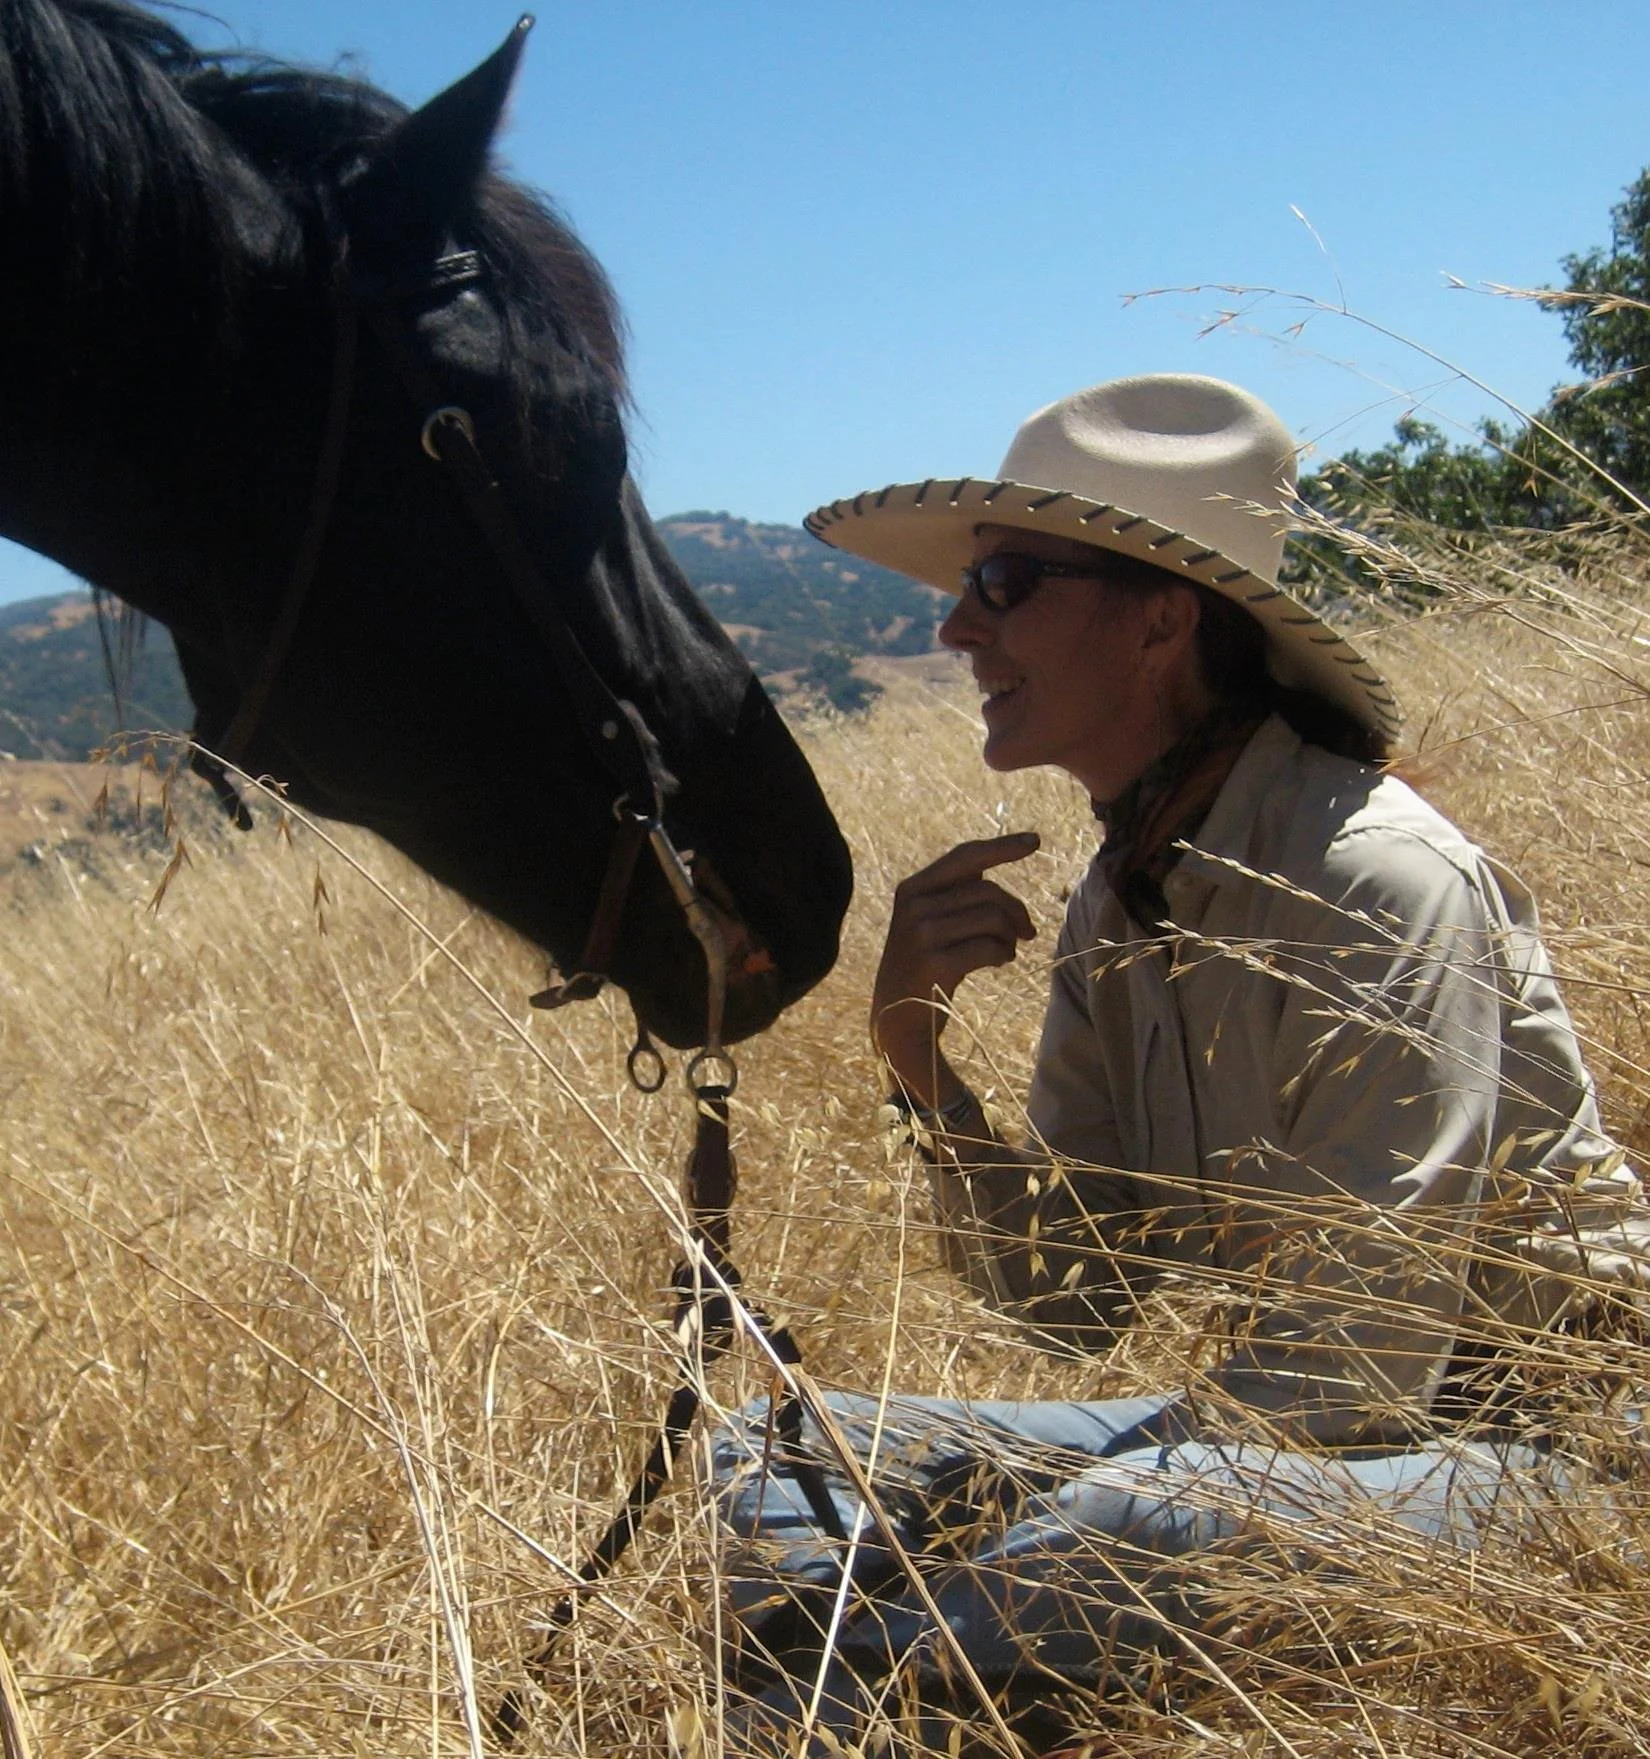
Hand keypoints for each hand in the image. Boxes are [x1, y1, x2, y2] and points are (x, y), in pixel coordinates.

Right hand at [871, 831, 1038, 1104]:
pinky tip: (1000, 962)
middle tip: (1027, 932)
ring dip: (1011, 936)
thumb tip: (1001, 858)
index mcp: (912, 889)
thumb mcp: (927, 921)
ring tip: (1008, 950)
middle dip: (1016, 910)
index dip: (1002, 847)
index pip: (965, 857)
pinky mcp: (935, 964)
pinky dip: (1004, 954)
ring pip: (993, 917)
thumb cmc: (923, 966)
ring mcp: (921, 935)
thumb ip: (956, 891)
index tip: (1036, 841)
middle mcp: (913, 906)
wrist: (896, 1019)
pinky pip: (990, 947)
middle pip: (988, 890)